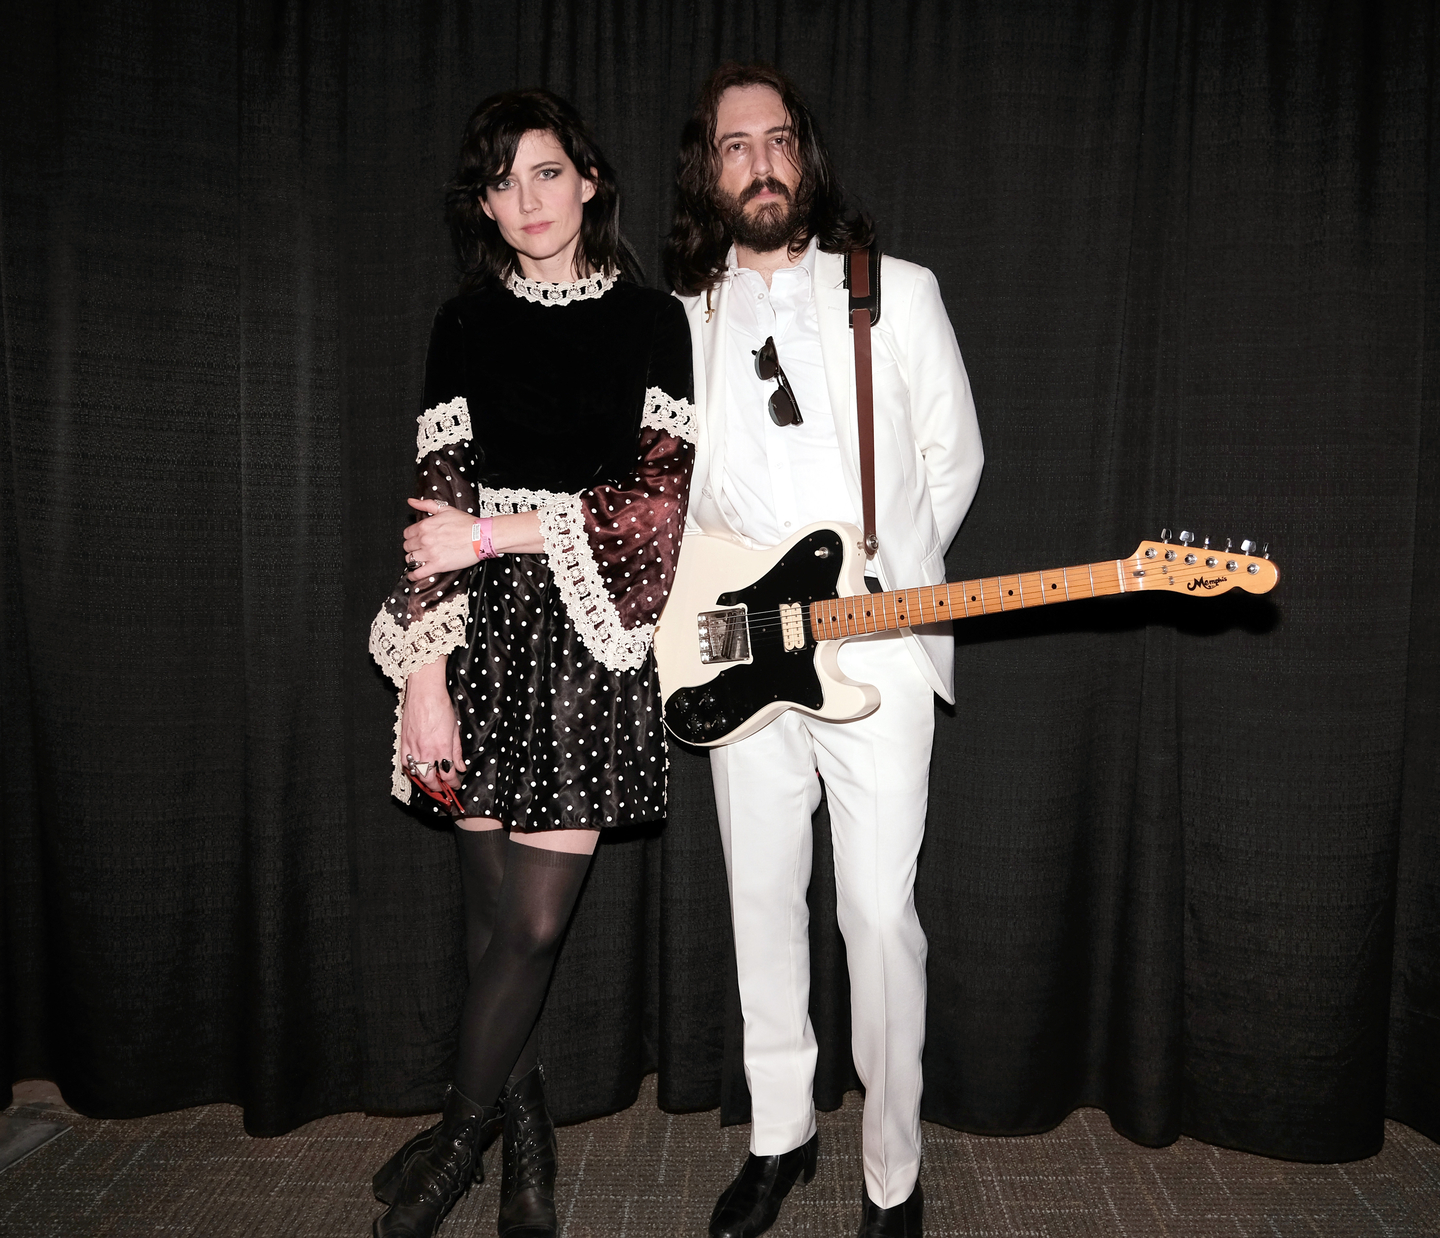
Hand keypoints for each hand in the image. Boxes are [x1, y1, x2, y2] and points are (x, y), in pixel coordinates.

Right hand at [401, 659, 465, 796]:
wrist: (424, 691)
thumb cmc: (441, 706)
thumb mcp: (455, 729)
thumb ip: (457, 751)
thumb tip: (461, 767)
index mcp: (442, 748)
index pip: (448, 775)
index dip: (453, 783)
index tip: (456, 784)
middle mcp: (426, 751)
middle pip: (430, 780)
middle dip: (438, 789)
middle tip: (444, 791)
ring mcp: (412, 747)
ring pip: (416, 774)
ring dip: (424, 782)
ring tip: (431, 784)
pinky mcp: (403, 741)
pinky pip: (404, 763)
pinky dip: (411, 770)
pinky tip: (416, 771)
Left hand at [404, 500, 478, 579]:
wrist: (481, 536)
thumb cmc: (467, 524)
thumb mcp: (445, 509)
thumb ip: (425, 505)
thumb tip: (412, 502)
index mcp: (425, 526)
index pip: (407, 533)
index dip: (411, 536)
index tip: (415, 539)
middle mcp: (425, 539)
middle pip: (407, 546)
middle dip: (412, 547)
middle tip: (419, 548)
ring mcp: (430, 553)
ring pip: (410, 559)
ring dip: (413, 560)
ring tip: (418, 560)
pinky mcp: (438, 565)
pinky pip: (419, 573)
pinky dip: (414, 575)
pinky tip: (413, 575)